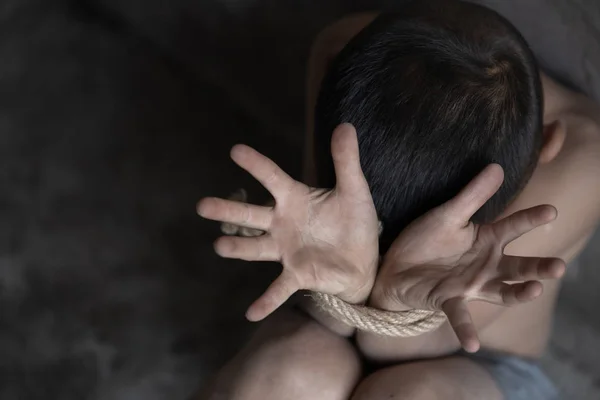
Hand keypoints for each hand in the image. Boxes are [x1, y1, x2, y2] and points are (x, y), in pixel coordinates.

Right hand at [197, 124, 379, 321]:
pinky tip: (251, 313)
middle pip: (251, 215)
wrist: (365, 260)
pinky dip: (266, 301)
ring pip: (256, 248)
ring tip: (220, 247)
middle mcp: (284, 224)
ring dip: (239, 248)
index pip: (273, 178)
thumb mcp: (355, 189)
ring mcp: (287, 250)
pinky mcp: (298, 274)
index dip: (256, 165)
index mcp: (296, 199)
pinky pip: (279, 288)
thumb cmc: (355, 223)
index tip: (235, 150)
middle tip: (203, 205)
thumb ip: (346, 160)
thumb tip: (345, 124)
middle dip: (228, 210)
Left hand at [372, 164, 565, 351]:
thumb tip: (497, 166)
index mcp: (486, 240)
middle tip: (559, 267)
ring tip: (534, 291)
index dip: (531, 220)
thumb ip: (472, 195)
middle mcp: (485, 265)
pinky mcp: (448, 299)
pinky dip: (467, 329)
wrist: (394, 265)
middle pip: (518, 266)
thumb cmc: (423, 240)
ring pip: (500, 291)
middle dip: (539, 268)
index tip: (551, 210)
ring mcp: (469, 285)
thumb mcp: (447, 214)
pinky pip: (460, 315)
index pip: (513, 227)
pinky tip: (472, 345)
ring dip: (518, 294)